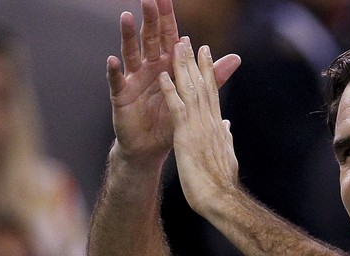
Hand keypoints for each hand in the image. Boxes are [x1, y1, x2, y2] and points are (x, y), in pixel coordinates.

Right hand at [106, 0, 238, 163]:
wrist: (152, 147)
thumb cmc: (172, 120)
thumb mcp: (195, 97)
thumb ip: (212, 77)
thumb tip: (236, 58)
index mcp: (167, 65)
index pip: (169, 37)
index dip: (168, 18)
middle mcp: (148, 67)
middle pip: (150, 38)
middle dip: (150, 19)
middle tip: (150, 0)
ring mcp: (133, 79)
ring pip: (130, 53)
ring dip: (128, 35)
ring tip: (127, 17)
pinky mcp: (121, 95)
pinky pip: (117, 81)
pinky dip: (114, 70)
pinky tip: (113, 59)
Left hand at [159, 40, 240, 215]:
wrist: (220, 198)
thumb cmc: (222, 183)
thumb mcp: (227, 155)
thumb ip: (226, 137)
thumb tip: (227, 125)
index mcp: (218, 127)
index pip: (212, 94)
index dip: (208, 73)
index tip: (205, 55)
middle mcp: (210, 122)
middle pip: (202, 86)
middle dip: (195, 62)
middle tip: (189, 41)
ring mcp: (199, 128)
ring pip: (191, 91)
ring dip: (182, 68)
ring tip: (176, 47)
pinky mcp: (187, 136)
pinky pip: (177, 108)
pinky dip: (171, 91)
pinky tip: (164, 76)